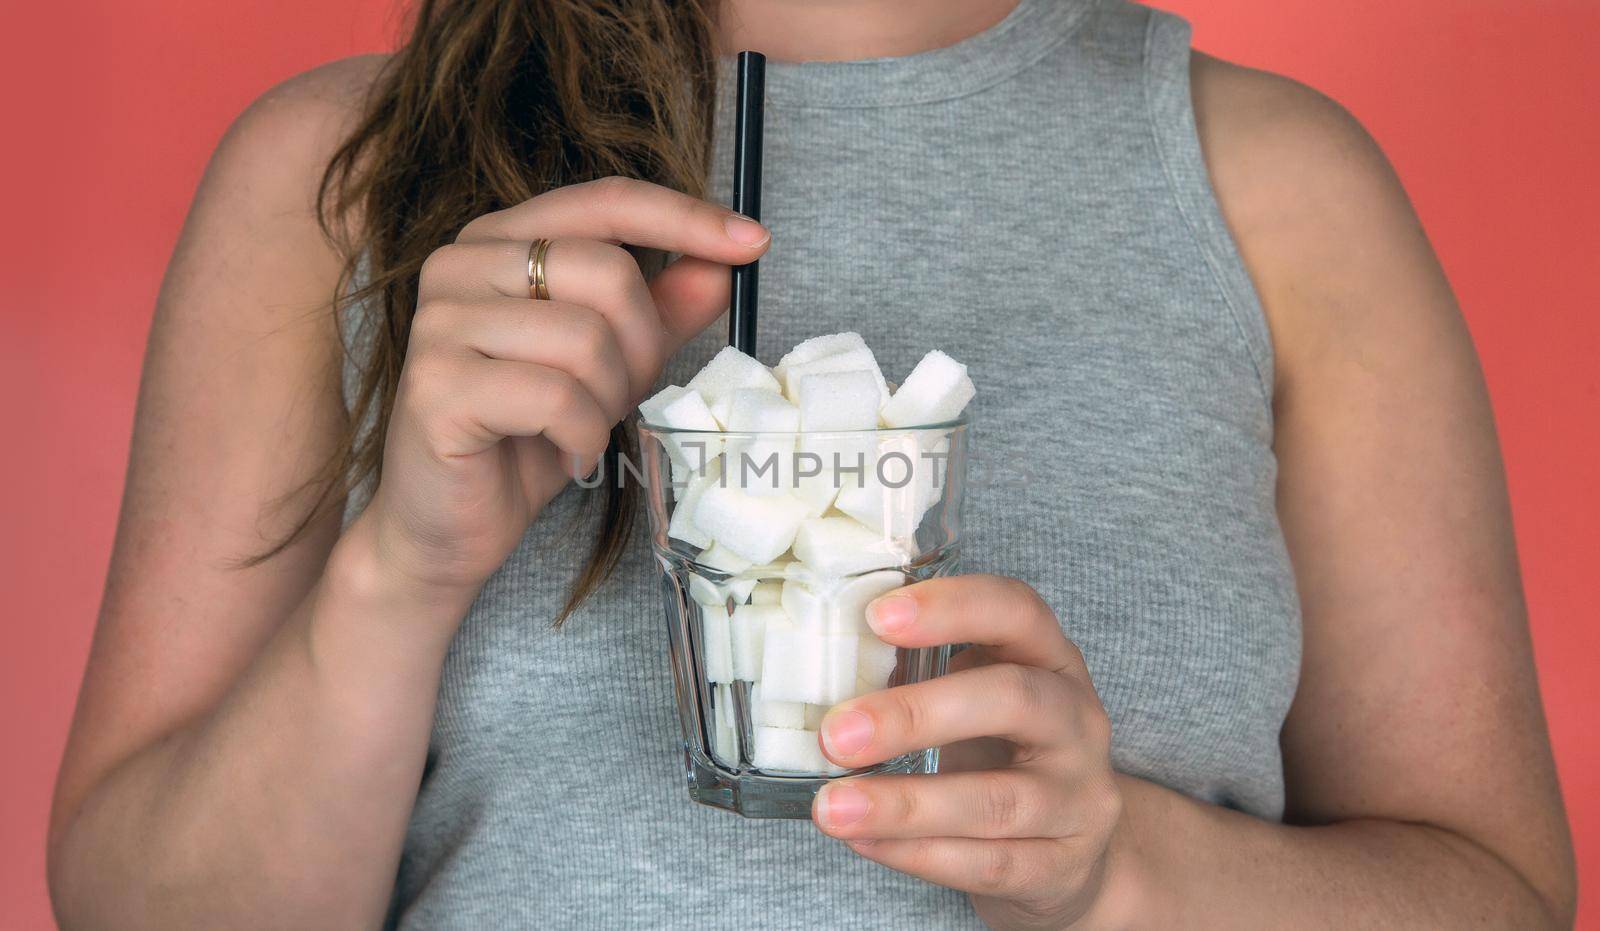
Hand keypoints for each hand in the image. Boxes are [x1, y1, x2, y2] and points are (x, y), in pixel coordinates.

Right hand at [352, 177, 770, 604]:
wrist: (449, 527)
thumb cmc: (526, 439)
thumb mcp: (612, 367)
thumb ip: (660, 312)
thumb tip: (721, 265)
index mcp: (501, 241)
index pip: (607, 202)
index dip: (686, 217)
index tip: (754, 242)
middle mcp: (460, 264)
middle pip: (608, 273)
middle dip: (641, 347)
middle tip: (619, 398)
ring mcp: (440, 321)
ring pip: (586, 339)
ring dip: (607, 400)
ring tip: (580, 429)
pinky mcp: (437, 384)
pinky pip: (556, 397)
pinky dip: (582, 437)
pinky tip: (564, 455)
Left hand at [812, 575, 1133, 928]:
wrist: (1074, 842)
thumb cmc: (1004, 748)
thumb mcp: (978, 693)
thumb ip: (921, 673)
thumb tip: (823, 667)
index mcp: (1050, 658)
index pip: (1016, 611)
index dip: (952, 607)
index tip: (876, 617)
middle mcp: (1076, 719)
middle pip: (1012, 700)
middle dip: (915, 715)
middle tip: (835, 735)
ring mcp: (1077, 796)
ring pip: (997, 801)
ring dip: (904, 805)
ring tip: (832, 807)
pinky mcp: (1061, 864)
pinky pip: (989, 864)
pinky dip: (918, 853)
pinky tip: (864, 840)